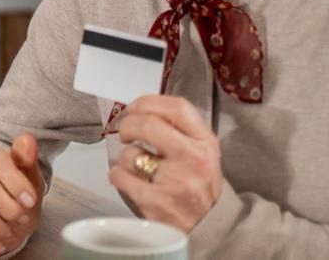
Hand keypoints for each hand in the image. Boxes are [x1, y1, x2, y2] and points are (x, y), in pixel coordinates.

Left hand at [109, 95, 221, 231]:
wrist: (210, 226)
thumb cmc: (199, 184)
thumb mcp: (203, 151)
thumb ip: (180, 128)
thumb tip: (141, 108)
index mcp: (205, 143)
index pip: (177, 108)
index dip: (148, 102)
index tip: (135, 107)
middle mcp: (193, 159)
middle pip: (147, 124)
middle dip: (128, 125)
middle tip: (126, 133)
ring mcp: (175, 182)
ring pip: (130, 153)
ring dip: (125, 157)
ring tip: (137, 166)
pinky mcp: (156, 203)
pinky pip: (120, 176)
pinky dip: (118, 175)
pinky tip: (129, 179)